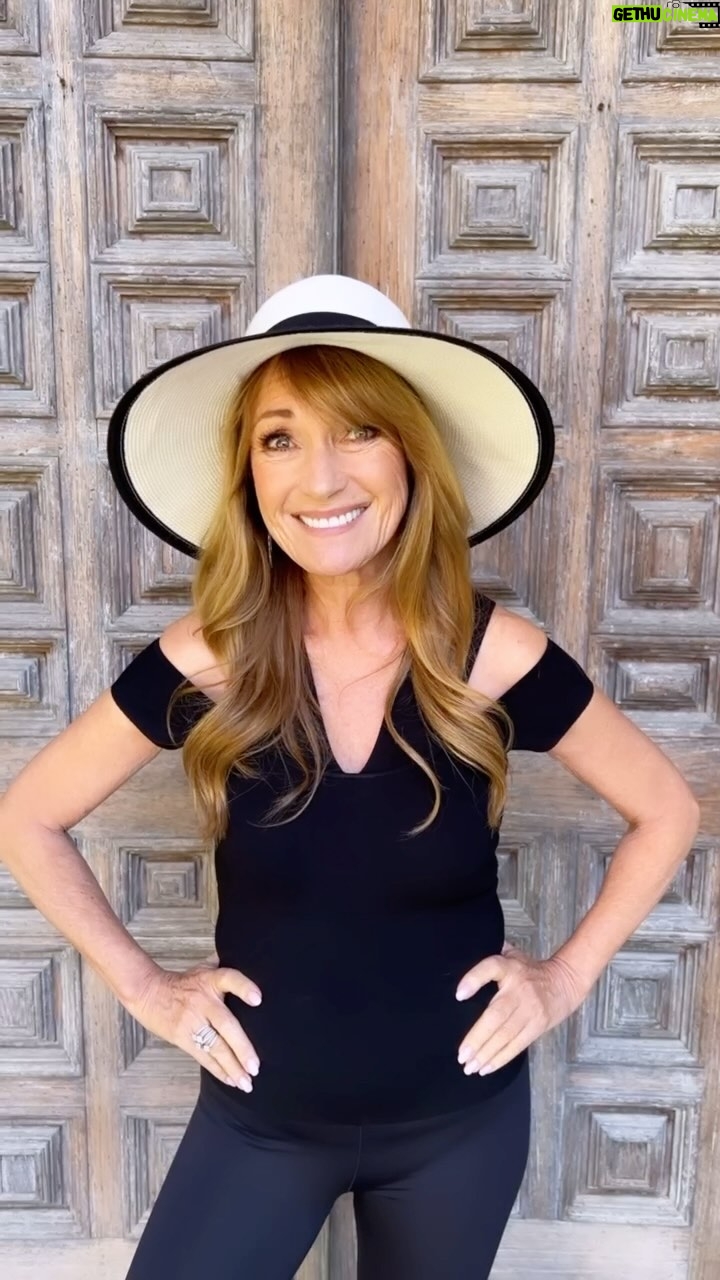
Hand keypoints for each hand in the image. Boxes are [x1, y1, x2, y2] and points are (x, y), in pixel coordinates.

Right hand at [126, 962, 262, 1091]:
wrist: (148, 992)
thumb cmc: (183, 982)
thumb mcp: (204, 968)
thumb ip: (224, 966)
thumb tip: (250, 958)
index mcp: (210, 980)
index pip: (229, 979)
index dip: (244, 988)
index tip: (258, 999)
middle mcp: (203, 1001)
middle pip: (226, 1025)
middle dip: (242, 1048)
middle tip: (255, 1066)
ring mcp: (192, 1021)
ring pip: (215, 1047)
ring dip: (232, 1067)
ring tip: (247, 1082)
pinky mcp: (182, 1038)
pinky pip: (203, 1057)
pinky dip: (218, 1070)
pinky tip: (232, 1080)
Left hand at [455, 943, 585, 1076]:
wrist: (565, 982)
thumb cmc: (530, 969)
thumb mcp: (512, 955)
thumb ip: (492, 954)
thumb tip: (464, 951)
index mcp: (510, 967)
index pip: (491, 967)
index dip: (474, 979)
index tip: (459, 995)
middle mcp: (519, 989)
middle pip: (496, 1015)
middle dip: (477, 1037)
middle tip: (462, 1055)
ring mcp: (530, 1010)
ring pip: (505, 1035)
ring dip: (486, 1053)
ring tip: (470, 1067)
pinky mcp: (537, 1026)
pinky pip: (517, 1045)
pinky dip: (500, 1058)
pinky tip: (486, 1067)